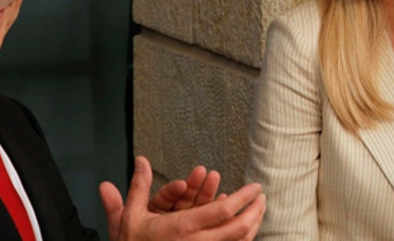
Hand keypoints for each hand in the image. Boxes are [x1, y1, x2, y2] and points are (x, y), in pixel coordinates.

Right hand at [100, 156, 265, 240]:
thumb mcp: (131, 216)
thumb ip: (139, 186)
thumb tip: (141, 161)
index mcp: (182, 228)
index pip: (223, 211)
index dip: (244, 198)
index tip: (255, 188)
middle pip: (238, 229)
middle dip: (255, 211)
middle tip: (262, 198)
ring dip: (253, 226)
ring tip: (258, 212)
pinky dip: (242, 240)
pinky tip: (246, 232)